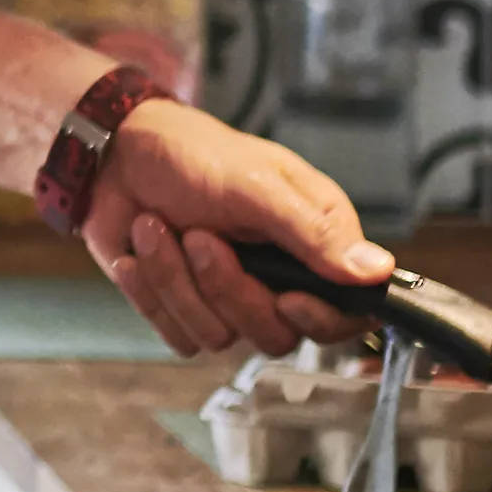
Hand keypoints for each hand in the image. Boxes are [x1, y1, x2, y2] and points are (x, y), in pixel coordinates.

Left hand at [78, 98, 387, 357]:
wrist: (114, 157)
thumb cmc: (191, 154)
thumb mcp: (256, 184)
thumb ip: (312, 232)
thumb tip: (377, 270)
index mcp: (314, 241)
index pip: (347, 314)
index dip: (321, 319)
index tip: (287, 297)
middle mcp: (278, 276)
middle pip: (276, 334)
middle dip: (226, 287)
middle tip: (197, 234)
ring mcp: (230, 298)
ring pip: (219, 337)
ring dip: (177, 280)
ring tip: (156, 225)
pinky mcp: (186, 310)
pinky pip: (178, 336)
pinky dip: (151, 293)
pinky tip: (138, 251)